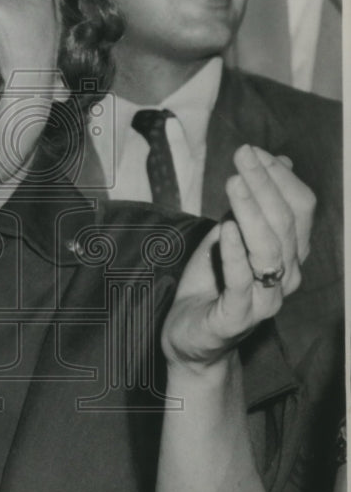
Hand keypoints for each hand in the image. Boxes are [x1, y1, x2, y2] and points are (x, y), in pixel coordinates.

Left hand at [162, 144, 314, 371]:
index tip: (252, 152)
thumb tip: (278, 160)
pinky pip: (243, 281)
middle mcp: (286, 276)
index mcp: (290, 254)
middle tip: (242, 157)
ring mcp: (266, 299)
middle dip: (264, 184)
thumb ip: (252, 204)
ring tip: (233, 182)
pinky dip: (236, 252)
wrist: (191, 339)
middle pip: (286, 223)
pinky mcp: (238, 317)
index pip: (300, 209)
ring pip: (269, 249)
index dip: (279, 177)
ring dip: (251, 210)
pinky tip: (226, 227)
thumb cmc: (211, 285)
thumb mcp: (229, 235)